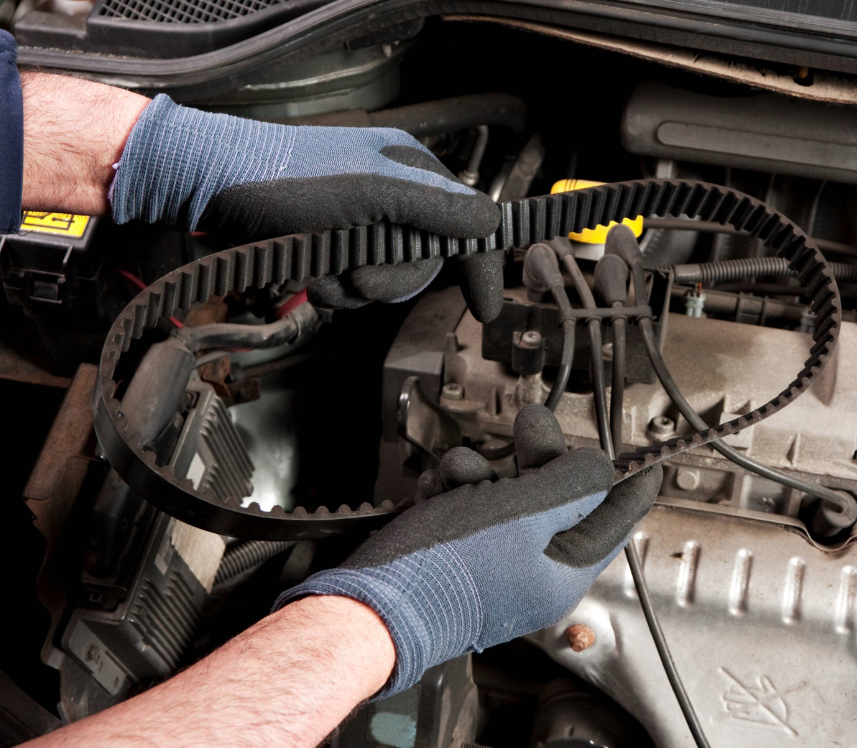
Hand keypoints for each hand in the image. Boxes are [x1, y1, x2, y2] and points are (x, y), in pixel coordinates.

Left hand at [110, 95, 503, 319]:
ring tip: (319, 271)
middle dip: (388, 280)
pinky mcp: (333, 247)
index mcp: (411, 174)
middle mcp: (392, 199)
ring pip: (384, 282)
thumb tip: (491, 222)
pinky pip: (352, 286)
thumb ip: (432, 209)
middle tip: (354, 275)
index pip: (467, 225)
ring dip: (352, 288)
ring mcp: (361, 226)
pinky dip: (331, 288)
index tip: (486, 308)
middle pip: (422, 266)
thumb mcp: (367, 192)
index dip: (481, 266)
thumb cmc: (285, 181)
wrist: (209, 188)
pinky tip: (307, 274)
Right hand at [274, 404, 661, 696]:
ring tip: (455, 472)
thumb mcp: (522, 514)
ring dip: (480, 472)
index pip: (611, 523)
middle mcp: (530, 572)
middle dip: (537, 457)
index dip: (628, 486)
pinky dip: (452, 491)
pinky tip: (433, 489)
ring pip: (504, 497)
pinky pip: (467, 510)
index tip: (646, 463)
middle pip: (554, 500)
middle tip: (532, 420)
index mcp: (560, 572)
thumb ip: (570, 486)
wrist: (372, 603)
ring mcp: (491, 565)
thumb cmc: (448, 565)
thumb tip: (599, 467)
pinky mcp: (455, 555)